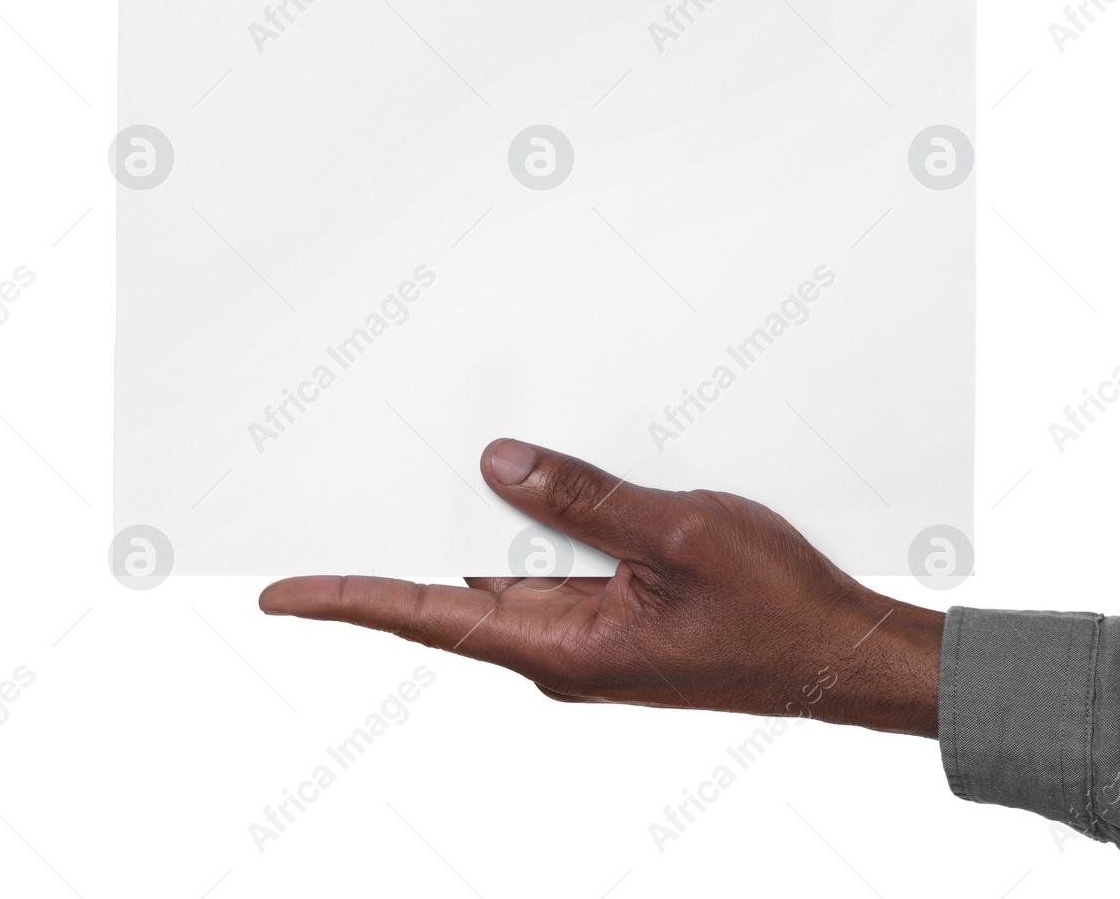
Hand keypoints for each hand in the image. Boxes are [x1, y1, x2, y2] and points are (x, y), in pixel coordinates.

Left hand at [259, 439, 944, 735]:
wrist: (840, 655)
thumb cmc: (775, 609)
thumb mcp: (679, 536)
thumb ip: (585, 502)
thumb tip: (501, 464)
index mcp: (565, 648)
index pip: (430, 619)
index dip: (350, 601)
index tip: (279, 592)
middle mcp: (565, 649)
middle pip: (461, 594)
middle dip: (407, 542)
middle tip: (346, 488)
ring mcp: (594, 634)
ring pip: (512, 574)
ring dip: (481, 526)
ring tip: (437, 464)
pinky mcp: (622, 618)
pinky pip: (557, 568)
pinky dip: (537, 528)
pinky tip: (534, 482)